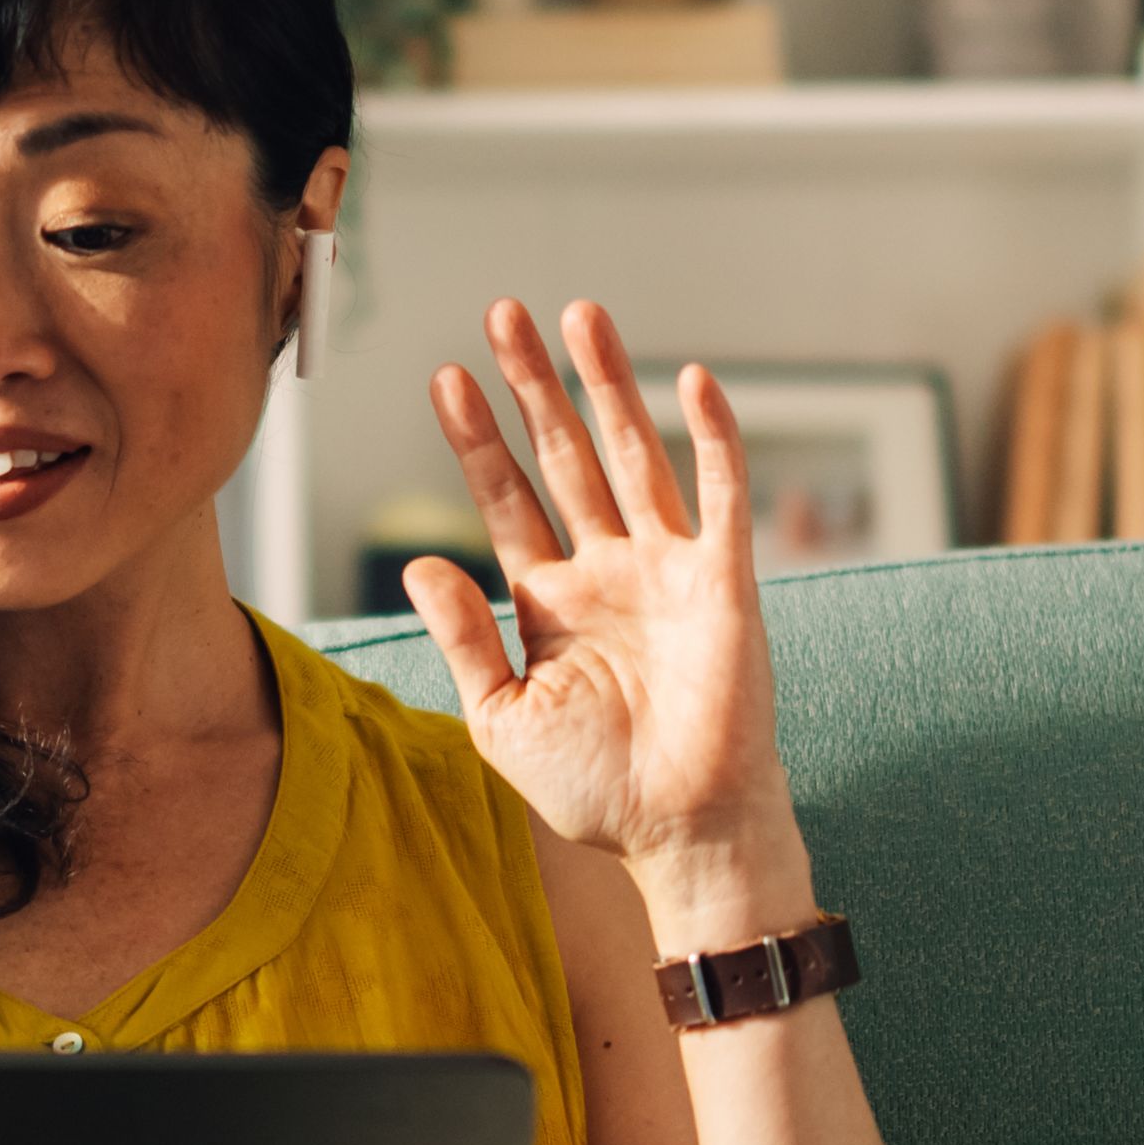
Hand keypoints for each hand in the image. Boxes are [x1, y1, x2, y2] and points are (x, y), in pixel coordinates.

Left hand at [409, 298, 805, 913]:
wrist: (678, 831)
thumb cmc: (594, 788)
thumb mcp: (501, 716)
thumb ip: (463, 638)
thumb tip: (419, 564)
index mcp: (551, 600)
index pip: (505, 498)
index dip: (476, 439)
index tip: (445, 378)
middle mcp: (608, 569)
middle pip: (564, 454)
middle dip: (533, 385)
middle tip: (503, 313)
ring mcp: (668, 569)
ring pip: (633, 452)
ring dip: (607, 385)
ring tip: (578, 315)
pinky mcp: (725, 581)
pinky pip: (721, 495)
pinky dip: (714, 436)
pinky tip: (692, 379)